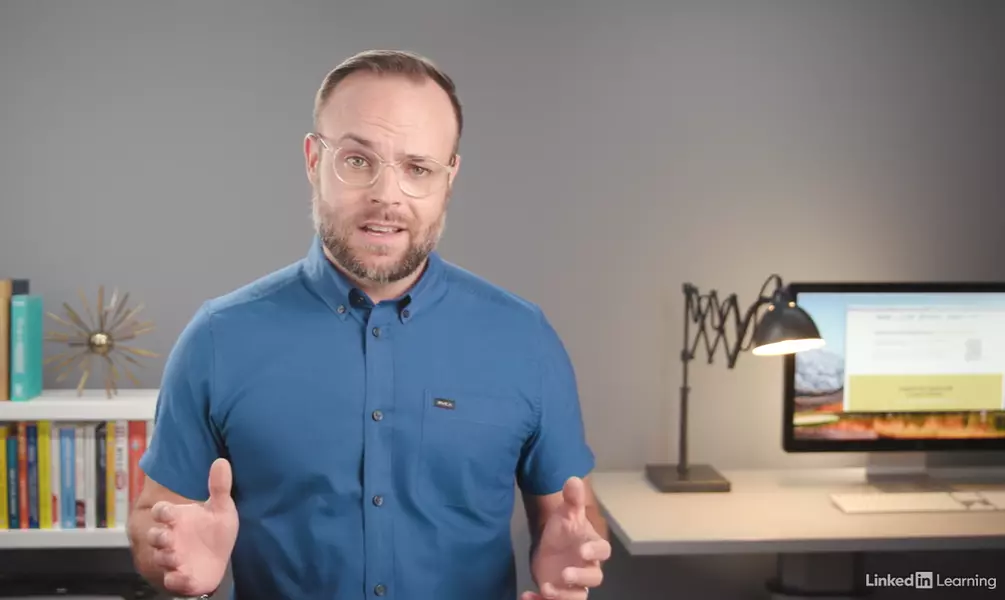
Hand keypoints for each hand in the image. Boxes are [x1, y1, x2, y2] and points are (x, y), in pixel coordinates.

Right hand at [147, 458, 238, 596]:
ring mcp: (174, 558)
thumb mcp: (221, 508)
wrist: (220, 559)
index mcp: (179, 519)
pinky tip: (183, 576)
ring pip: (161, 558)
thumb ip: (220, 486)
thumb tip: (221, 461)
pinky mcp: (180, 577)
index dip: (161, 511)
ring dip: (166, 557)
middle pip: (155, 536)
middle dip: (158, 537)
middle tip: (169, 538)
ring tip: (177, 556)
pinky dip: (175, 580)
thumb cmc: (215, 531)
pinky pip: (172, 581)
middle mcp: (172, 538)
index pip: (161, 511)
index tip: (169, 513)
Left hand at [522, 477, 611, 599]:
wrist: (551, 545)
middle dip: (580, 578)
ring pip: (577, 596)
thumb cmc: (564, 530)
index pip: (603, 551)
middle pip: (594, 578)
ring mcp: (574, 584)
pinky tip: (526, 596)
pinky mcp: (560, 594)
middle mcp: (588, 568)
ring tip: (545, 589)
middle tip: (564, 574)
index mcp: (593, 547)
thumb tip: (573, 479)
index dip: (595, 551)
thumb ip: (572, 499)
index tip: (583, 549)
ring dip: (563, 596)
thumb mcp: (566, 513)